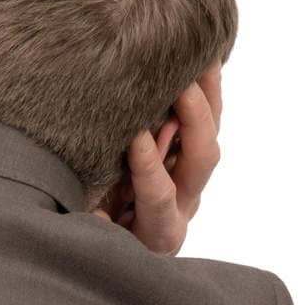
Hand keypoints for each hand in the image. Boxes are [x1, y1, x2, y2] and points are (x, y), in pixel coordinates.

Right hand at [92, 63, 222, 254]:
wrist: (124, 250)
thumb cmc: (101, 242)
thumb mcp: (94, 237)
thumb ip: (94, 224)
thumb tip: (96, 213)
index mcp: (159, 230)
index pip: (159, 193)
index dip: (148, 162)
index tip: (133, 133)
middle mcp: (185, 205)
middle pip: (202, 159)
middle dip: (193, 119)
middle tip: (179, 84)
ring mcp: (192, 182)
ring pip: (210, 135)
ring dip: (207, 96)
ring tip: (201, 54)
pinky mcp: (191, 162)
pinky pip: (206, 124)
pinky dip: (205, 92)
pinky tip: (200, 59)